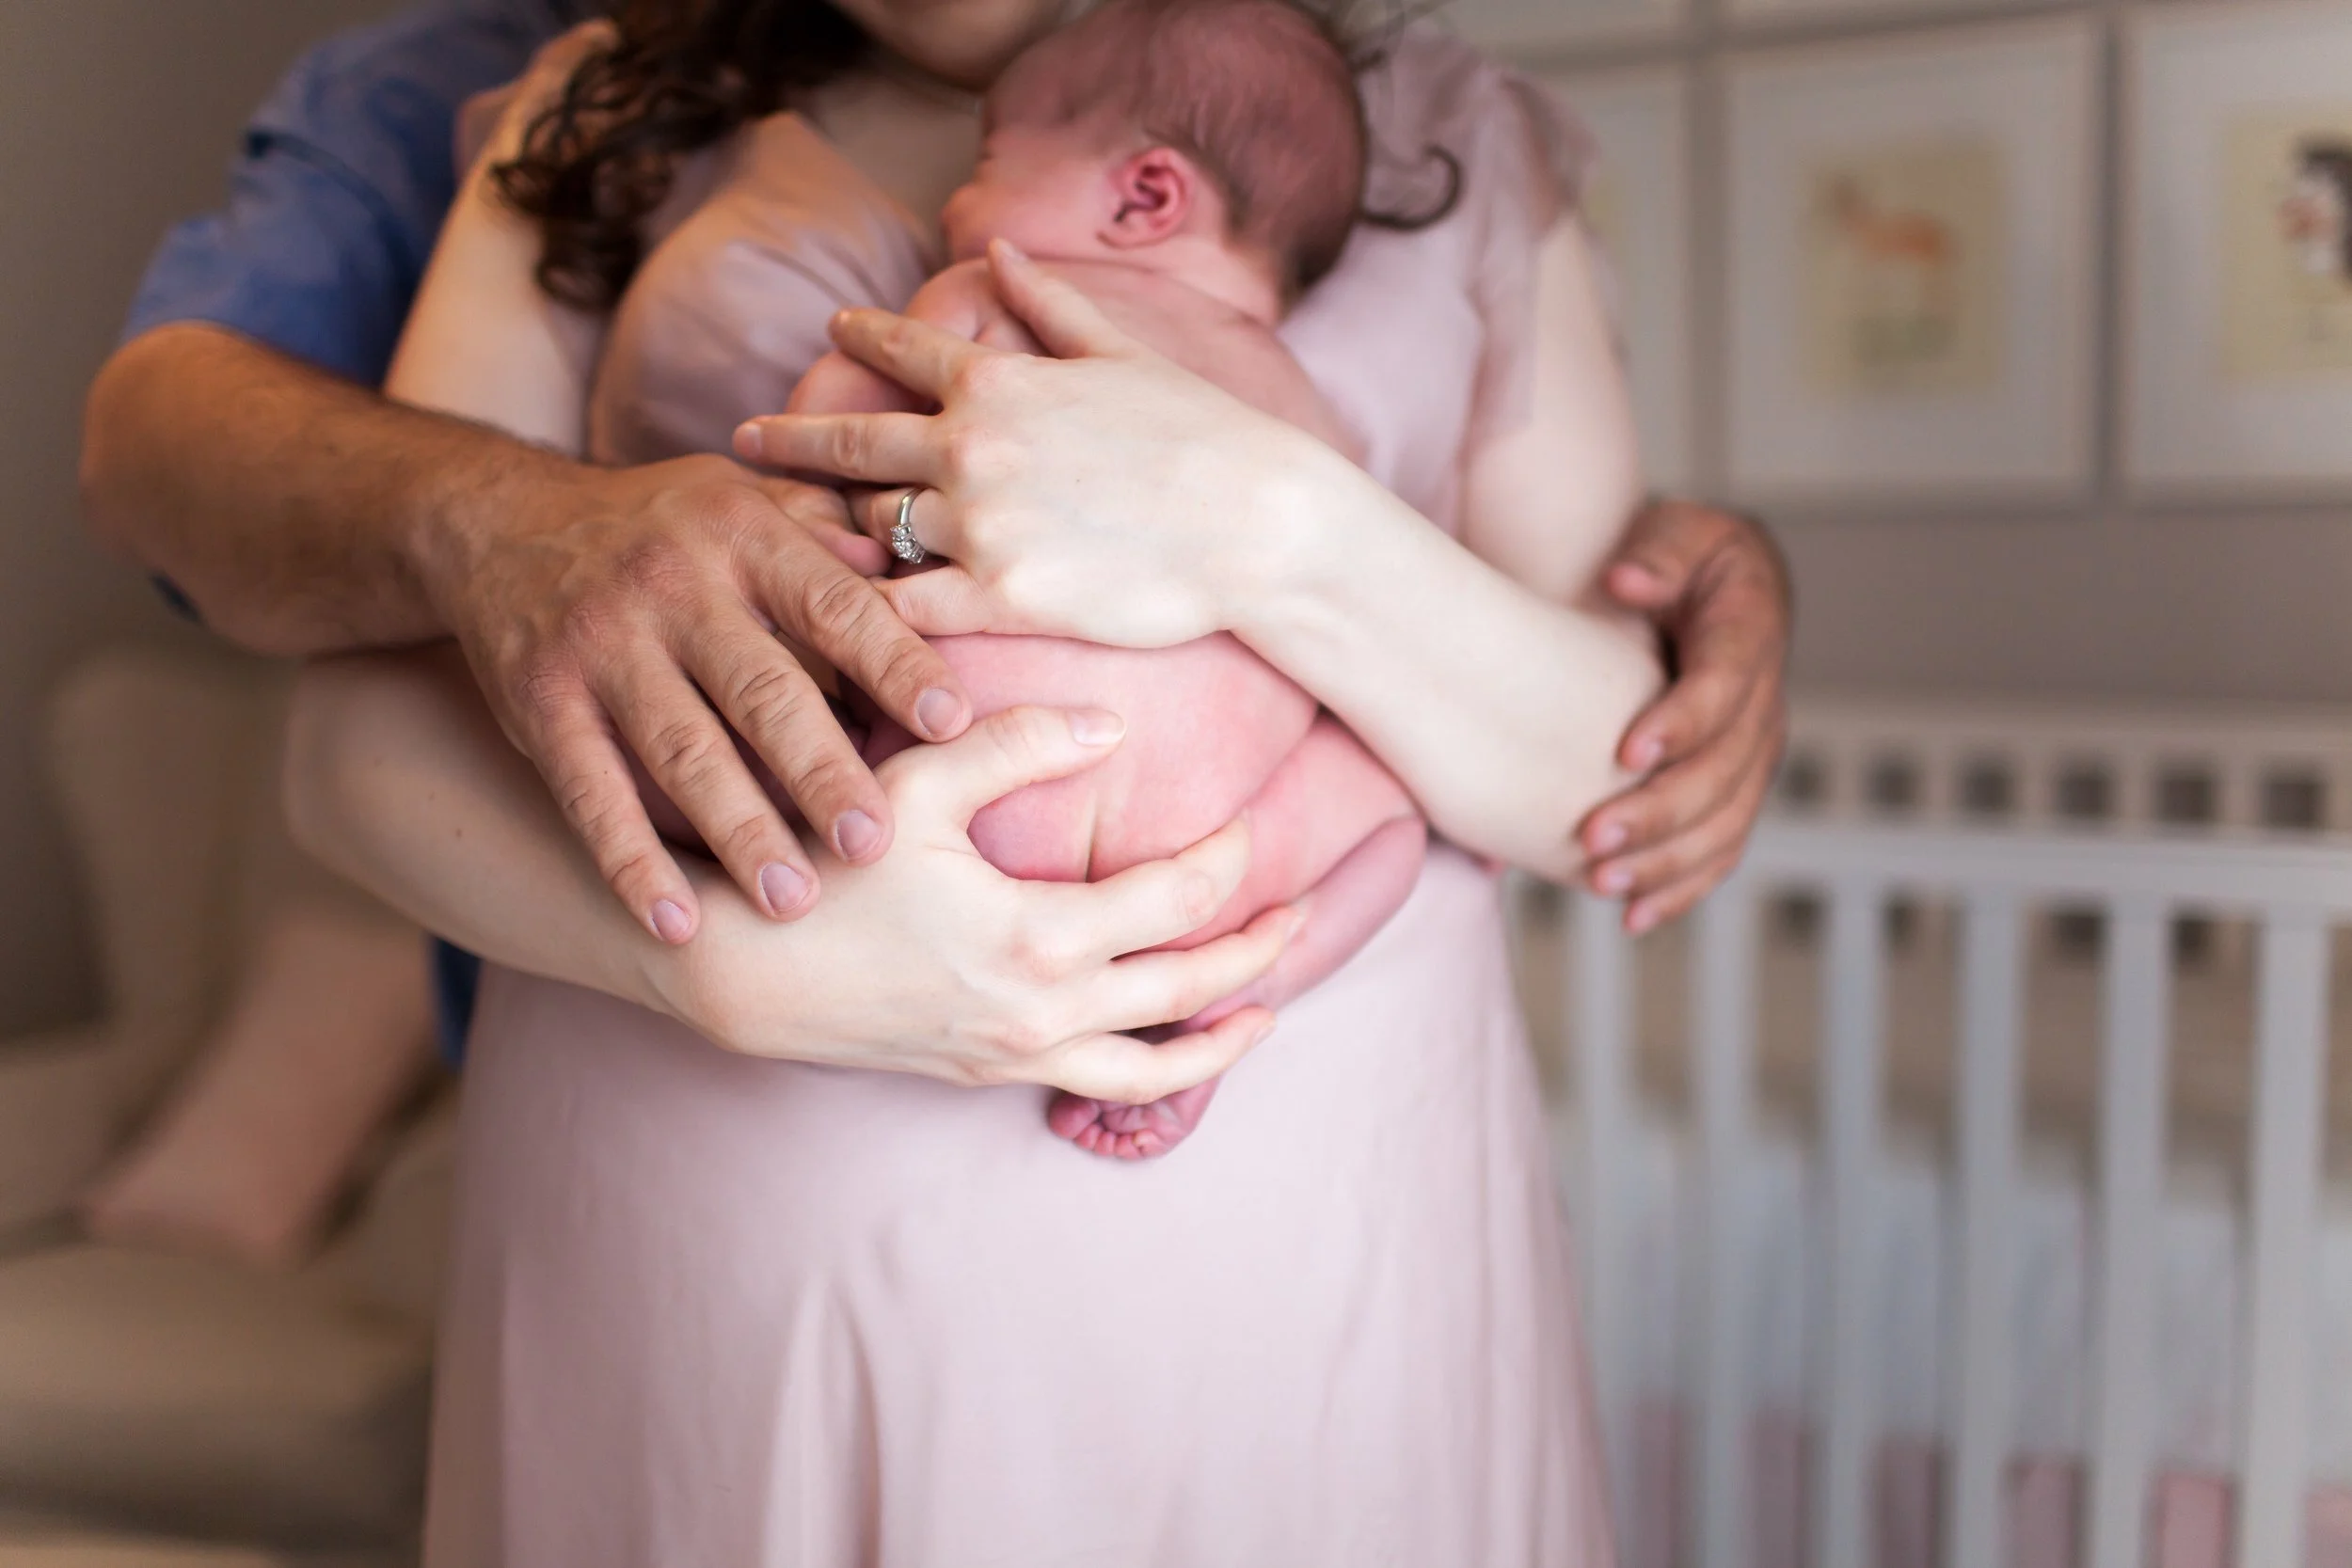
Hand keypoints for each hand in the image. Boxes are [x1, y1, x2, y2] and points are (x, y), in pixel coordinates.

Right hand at [423, 453, 971, 942]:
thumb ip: (829, 539)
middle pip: (760, 688)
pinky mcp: (540, 703)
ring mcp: (601, 646)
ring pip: (680, 749)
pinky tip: (673, 923)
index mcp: (743, 536)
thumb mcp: (746, 502)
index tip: (951, 726)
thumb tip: (921, 577)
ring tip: (793, 901)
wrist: (498, 522)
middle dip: (820, 769)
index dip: (893, 662)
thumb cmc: (667, 530)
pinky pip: (589, 792)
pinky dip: (629, 863)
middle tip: (874, 844)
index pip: (833, 604)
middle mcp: (672, 587)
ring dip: (738, 830)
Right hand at [668, 705, 1299, 1101]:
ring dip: (1225, 1031)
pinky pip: (1105, 1088)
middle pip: (1192, 984)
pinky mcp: (993, 1074)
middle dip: (1260, 945)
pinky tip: (1181, 1047)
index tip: (1250, 819)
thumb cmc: (826, 867)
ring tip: (1270, 1005)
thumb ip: (1018, 743)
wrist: (745, 972)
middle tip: (1306, 909)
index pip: (1179, 898)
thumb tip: (1112, 726)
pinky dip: (1161, 1073)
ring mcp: (1020, 1054)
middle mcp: (1045, 1011)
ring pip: (1159, 1062)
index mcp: (1042, 936)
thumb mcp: (918, 782)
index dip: (1229, 857)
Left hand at [734, 240, 1308, 647]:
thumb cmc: (1207, 436)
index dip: (859, 338)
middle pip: (852, 444)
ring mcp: (979, 524)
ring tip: (779, 548)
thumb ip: (1050, 305)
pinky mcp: (999, 597)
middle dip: (788, 441)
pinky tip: (835, 623)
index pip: (903, 351)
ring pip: (869, 531)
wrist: (1259, 523)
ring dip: (823, 538)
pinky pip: (905, 609)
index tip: (828, 332)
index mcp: (1000, 381)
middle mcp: (972, 447)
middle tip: (738, 442)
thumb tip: (998, 252)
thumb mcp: (1125, 353)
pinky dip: (868, 617)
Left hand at [1577, 498, 1790, 931]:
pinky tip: (1635, 917)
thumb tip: (1627, 578)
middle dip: (1662, 811)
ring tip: (1603, 883)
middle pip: (1725, 771)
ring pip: (1726, 821)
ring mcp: (1752, 752)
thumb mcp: (1675, 532)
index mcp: (1749, 633)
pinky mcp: (1732, 787)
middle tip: (1594, 838)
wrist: (1710, 586)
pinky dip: (1682, 886)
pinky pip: (1719, 847)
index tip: (1626, 751)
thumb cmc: (1680, 556)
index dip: (1683, 722)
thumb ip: (1657, 552)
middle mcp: (1763, 702)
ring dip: (1667, 860)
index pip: (1726, 685)